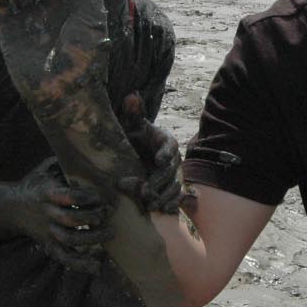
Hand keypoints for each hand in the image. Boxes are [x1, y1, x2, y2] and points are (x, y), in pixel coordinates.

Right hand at [15, 158, 112, 271]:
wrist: (10, 206)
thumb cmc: (36, 183)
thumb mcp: (47, 168)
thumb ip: (67, 164)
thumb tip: (94, 158)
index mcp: (47, 193)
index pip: (69, 196)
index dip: (88, 197)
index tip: (102, 196)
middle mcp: (47, 213)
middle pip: (71, 219)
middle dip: (93, 217)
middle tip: (109, 213)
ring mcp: (47, 231)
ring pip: (70, 240)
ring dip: (92, 239)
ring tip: (110, 233)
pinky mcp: (49, 245)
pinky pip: (64, 258)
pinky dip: (80, 264)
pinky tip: (97, 267)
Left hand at [116, 92, 187, 213]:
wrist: (138, 154)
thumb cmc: (135, 138)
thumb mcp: (132, 126)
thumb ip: (133, 113)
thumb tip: (131, 95)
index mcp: (167, 142)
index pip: (170, 147)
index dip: (166, 154)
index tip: (158, 160)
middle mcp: (174, 160)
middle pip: (170, 172)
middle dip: (159, 182)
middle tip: (146, 190)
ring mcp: (174, 176)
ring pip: (173, 188)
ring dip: (162, 197)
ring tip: (149, 204)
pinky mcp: (172, 190)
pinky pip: (175, 199)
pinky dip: (169, 205)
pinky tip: (161, 211)